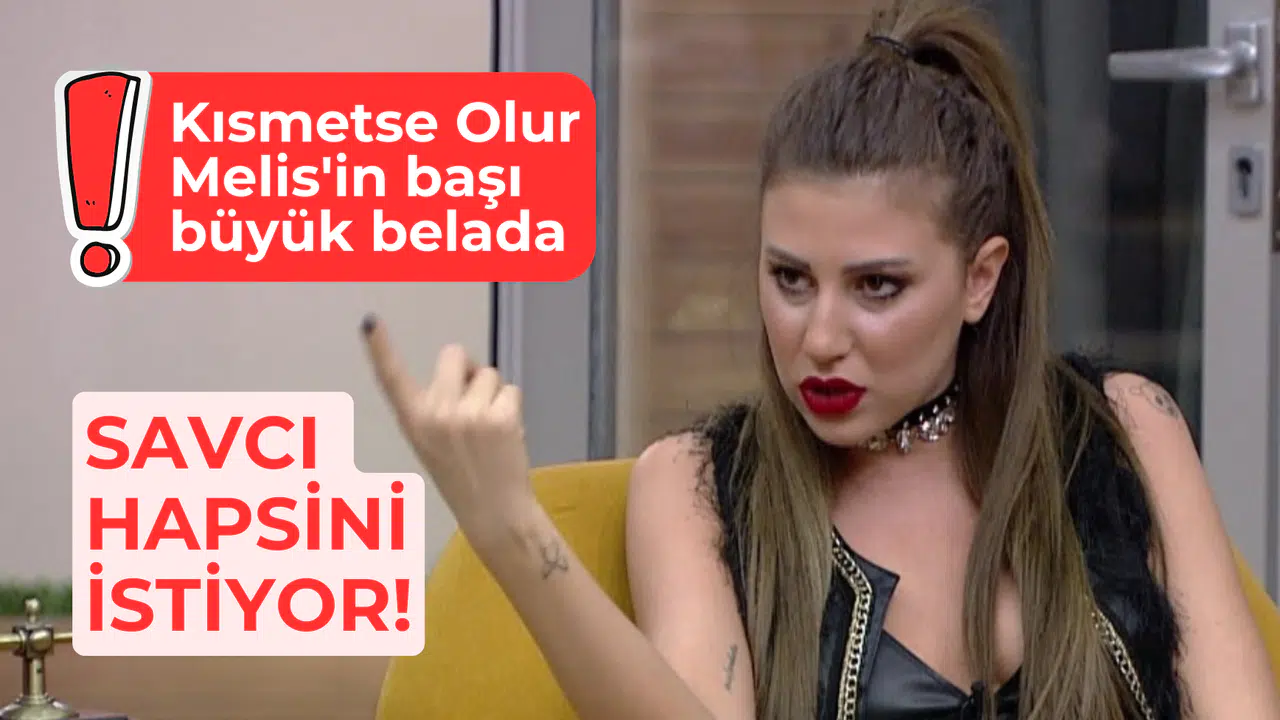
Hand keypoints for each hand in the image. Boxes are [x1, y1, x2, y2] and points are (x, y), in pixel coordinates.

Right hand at [361, 314, 535, 540]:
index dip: (380, 348)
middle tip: (473, 402)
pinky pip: (511, 390)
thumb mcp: (432, 442)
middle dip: (467, 369)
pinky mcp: (500, 417)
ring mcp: (468, 415)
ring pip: (488, 374)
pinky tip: (507, 435)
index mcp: (413, 420)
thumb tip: (465, 370)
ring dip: (493, 395)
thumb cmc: (463, 475)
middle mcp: (436, 414)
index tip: (369, 321)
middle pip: (454, 354)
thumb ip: (437, 407)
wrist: (495, 513)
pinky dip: (512, 407)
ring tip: (490, 430)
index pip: (391, 378)